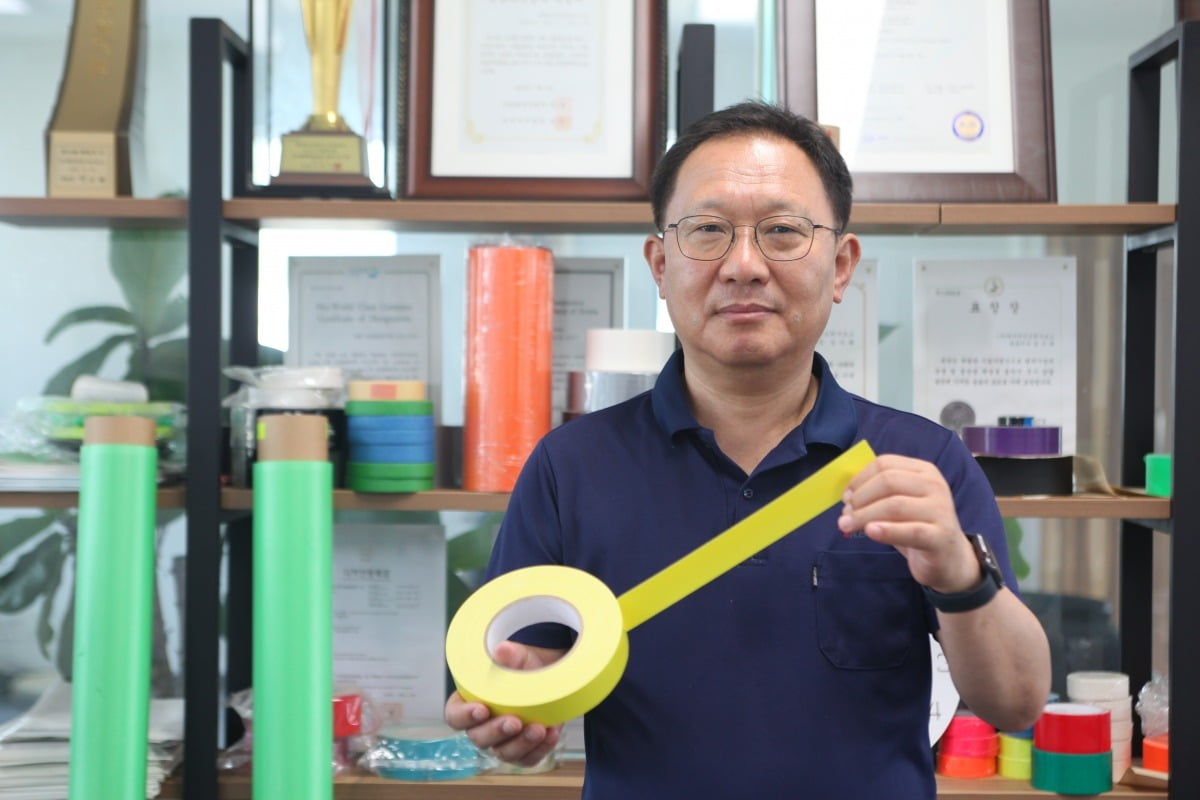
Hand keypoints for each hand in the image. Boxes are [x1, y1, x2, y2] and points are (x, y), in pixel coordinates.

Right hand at [443, 641, 565, 766]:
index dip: (465, 716)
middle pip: (479, 738)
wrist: (547, 676)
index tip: (482, 709)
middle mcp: (482, 726)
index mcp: (469, 702)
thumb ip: (509, 654)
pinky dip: (541, 749)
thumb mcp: (517, 655)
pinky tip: (551, 733)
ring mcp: (502, 741)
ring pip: (504, 752)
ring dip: (521, 744)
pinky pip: (528, 758)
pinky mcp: (523, 751)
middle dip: (496, 732)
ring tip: (538, 729)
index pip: (455, 715)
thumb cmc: (522, 667)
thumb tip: (502, 650)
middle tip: (514, 722)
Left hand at [836, 454, 980, 593]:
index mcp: (924, 471)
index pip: (885, 464)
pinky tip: (870, 532)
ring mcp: (940, 510)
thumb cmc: (917, 526)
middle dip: (860, 497)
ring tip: (847, 525)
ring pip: (895, 505)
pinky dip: (887, 530)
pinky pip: (910, 531)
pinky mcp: (940, 536)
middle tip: (845, 514)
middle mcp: (934, 486)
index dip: (859, 479)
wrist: (950, 558)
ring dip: (864, 515)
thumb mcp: (900, 503)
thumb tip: (846, 494)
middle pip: (888, 481)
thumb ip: (878, 493)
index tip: (845, 496)